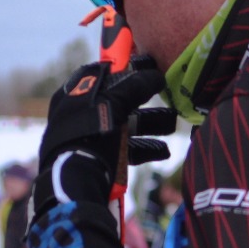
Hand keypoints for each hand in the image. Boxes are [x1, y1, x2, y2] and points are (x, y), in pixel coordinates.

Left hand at [33, 58, 174, 219]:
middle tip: (168, 97)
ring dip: (150, 123)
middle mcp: (81, 113)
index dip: (127, 67)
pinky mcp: (99, 159)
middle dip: (146, 100)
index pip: (104, 72)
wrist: (76, 182)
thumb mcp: (114, 102)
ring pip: (125, 125)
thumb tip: (155, 74)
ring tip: (172, 123)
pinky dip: (144, 148)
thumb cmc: (91, 133)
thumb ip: (136, 85)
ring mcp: (89, 137)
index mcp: (76, 93)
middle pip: (118, 100)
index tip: (149, 65)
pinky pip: (125, 148)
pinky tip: (163, 150)